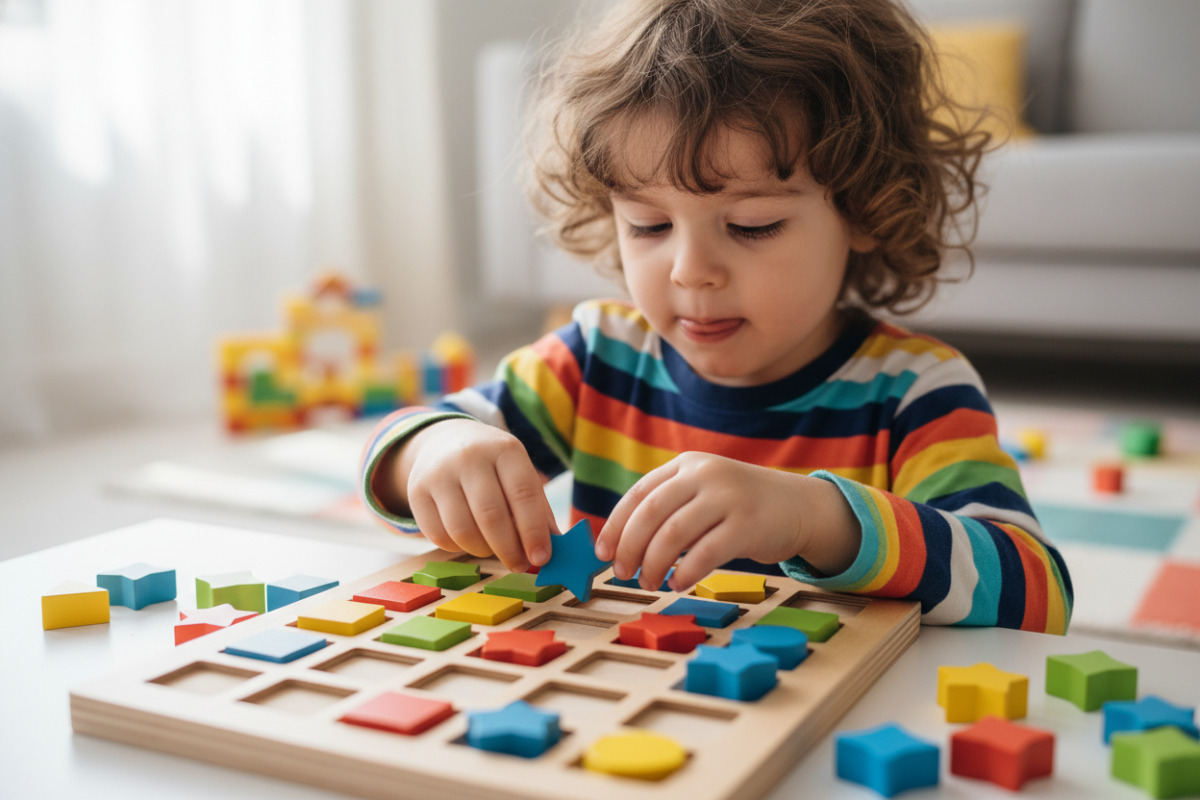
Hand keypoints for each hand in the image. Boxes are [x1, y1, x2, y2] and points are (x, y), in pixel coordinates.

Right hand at [393, 419, 558, 572]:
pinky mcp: (416, 492)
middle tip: (520, 565)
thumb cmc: (494, 467)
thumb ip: (538, 510)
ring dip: (484, 551)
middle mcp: (469, 457)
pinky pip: (439, 536)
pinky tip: (471, 541)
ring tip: (495, 550)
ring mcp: (439, 473)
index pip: (523, 494)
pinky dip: (459, 548)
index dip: (533, 531)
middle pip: (491, 516)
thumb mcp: (520, 474)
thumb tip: (555, 550)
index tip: (541, 558)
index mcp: (504, 449)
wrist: (445, 442)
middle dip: (509, 549)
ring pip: (463, 530)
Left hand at [594, 452, 858, 591]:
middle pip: (651, 513)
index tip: (603, 552)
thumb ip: (671, 507)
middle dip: (630, 547)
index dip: (616, 525)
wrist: (800, 507)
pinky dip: (685, 573)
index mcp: (687, 465)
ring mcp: (727, 497)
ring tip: (649, 582)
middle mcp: (705, 474)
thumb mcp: (704, 493)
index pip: (639, 493)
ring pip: (673, 535)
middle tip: (623, 573)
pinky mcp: (747, 525)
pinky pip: (705, 554)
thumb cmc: (741, 507)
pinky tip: (678, 584)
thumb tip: (623, 545)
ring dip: (654, 564)